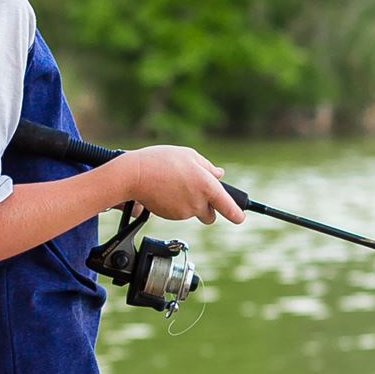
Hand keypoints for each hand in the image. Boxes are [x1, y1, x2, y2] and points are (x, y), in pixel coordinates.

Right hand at [117, 144, 244, 224]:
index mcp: (207, 186)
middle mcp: (198, 202)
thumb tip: (219, 175)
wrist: (135, 175)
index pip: (228, 207)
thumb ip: (207, 167)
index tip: (240, 218)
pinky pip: (178, 213)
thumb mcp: (189, 155)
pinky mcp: (171, 217)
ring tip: (174, 185)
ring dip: (188, 203)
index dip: (236, 214)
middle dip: (207, 209)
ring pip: (193, 213)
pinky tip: (166, 191)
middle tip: (195, 193)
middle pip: (210, 215)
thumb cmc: (162, 161)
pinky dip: (175, 205)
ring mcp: (184, 212)